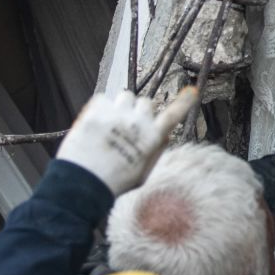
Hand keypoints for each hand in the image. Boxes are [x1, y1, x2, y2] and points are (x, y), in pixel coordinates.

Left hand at [57, 88, 196, 195]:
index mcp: (152, 138)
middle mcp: (137, 122)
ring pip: (126, 95)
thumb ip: (155, 152)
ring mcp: (117, 114)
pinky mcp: (96, 110)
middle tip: (129, 124)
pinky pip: (103, 98)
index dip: (184, 103)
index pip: (173, 115)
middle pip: (146, 102)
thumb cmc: (114, 182)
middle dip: (140, 111)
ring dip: (122, 105)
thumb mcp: (143, 173)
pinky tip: (96, 124)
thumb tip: (163, 135)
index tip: (191, 92)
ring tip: (112, 122)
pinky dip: (101, 107)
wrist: (82, 182)